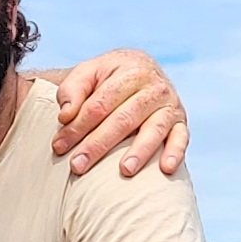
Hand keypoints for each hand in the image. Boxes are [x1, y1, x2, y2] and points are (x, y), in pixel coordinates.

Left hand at [49, 50, 187, 178]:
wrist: (138, 70)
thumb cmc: (106, 78)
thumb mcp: (87, 73)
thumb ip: (72, 90)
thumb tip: (66, 115)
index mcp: (130, 71)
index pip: (100, 104)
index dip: (78, 126)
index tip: (59, 146)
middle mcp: (154, 87)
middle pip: (123, 119)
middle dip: (98, 144)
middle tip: (78, 165)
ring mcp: (170, 104)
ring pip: (153, 129)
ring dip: (140, 151)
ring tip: (125, 171)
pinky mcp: (180, 121)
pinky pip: (181, 138)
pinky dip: (175, 152)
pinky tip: (166, 169)